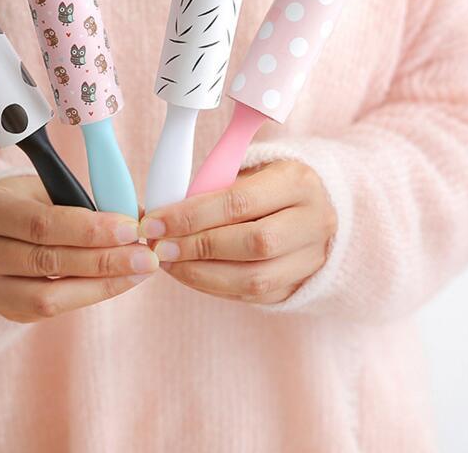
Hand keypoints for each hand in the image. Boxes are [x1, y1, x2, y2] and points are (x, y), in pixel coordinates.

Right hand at [0, 176, 157, 321]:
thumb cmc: (24, 201)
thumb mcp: (46, 188)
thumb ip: (86, 202)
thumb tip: (141, 218)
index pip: (42, 224)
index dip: (89, 229)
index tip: (131, 229)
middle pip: (46, 261)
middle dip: (102, 260)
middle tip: (145, 256)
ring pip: (46, 296)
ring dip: (100, 284)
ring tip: (137, 272)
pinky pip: (47, 310)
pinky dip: (86, 295)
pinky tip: (115, 282)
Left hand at [139, 161, 335, 304]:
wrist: (310, 206)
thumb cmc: (264, 184)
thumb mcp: (244, 172)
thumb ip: (211, 188)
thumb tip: (162, 214)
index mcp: (297, 182)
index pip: (238, 202)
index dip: (191, 215)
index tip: (154, 221)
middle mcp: (314, 221)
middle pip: (251, 243)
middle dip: (196, 246)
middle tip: (159, 247)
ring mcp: (312, 258)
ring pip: (254, 278)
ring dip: (201, 273)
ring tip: (168, 263)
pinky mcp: (300, 285)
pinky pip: (253, 295)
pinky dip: (214, 286)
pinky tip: (188, 273)